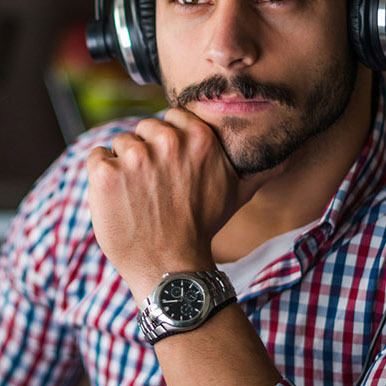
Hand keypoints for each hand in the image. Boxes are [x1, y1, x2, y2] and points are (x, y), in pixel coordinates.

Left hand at [86, 108, 255, 298]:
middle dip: (146, 155)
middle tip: (156, 190)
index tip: (171, 169)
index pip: (171, 118)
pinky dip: (101, 176)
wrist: (169, 267)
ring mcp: (134, 157)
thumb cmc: (202, 228)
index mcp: (198, 137)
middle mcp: (166, 142)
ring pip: (120, 144)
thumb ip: (260, 167)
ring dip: (124, 167)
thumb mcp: (238, 194)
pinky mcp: (106, 174)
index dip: (167, 143)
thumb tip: (288, 154)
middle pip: (143, 130)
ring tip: (139, 198)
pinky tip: (119, 199)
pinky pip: (97, 157)